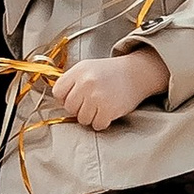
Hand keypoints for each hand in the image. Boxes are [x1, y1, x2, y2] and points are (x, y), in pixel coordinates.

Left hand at [48, 44, 167, 132]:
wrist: (136, 73)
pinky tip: (108, 111)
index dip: (65, 97)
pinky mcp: (108, 109)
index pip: (58, 92)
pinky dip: (102, 122)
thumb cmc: (110, 72)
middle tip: (91, 101)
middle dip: (79, 108)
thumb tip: (58, 101)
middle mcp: (86, 83)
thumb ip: (71, 81)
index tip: (76, 97)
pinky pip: (97, 125)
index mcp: (78, 71)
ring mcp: (97, 97)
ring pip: (82, 119)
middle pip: (69, 108)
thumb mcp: (87, 68)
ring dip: (91, 116)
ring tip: (100, 105)